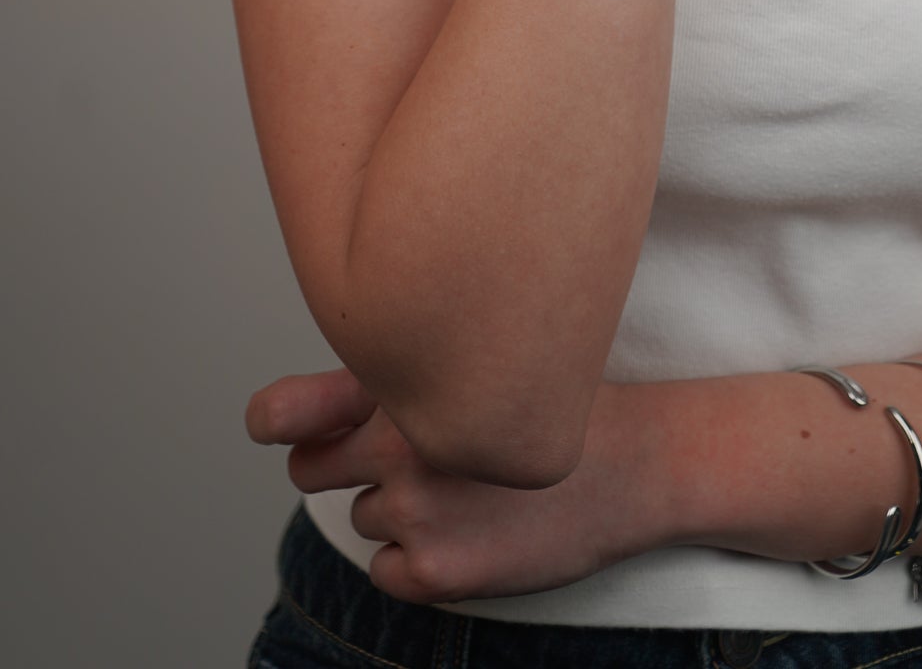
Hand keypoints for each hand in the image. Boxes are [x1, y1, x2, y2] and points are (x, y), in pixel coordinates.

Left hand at [245, 367, 664, 604]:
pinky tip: (474, 533)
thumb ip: (393, 380)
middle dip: (333, 465)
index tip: (270, 425)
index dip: (276, 419)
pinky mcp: (435, 572)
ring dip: (400, 511)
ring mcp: (416, 510)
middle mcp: (400, 443)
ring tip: (471, 491)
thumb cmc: (556, 407)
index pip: (292, 410)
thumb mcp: (480, 365)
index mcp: (405, 384)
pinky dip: (420, 562)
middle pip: (311, 469)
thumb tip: (296, 412)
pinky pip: (389, 572)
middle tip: (399, 462)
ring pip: (364, 517)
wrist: (635, 463)